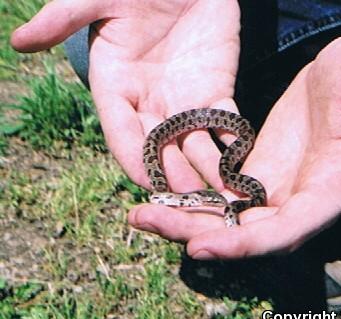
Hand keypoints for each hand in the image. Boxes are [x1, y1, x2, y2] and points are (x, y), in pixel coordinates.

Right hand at [11, 0, 240, 190]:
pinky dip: (231, 145)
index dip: (134, 158)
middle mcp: (149, 103)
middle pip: (159, 149)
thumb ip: (64, 18)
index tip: (149, 183)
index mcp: (116, 88)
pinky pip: (223, 124)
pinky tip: (240, 164)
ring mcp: (184, 102)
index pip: (122, 133)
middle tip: (192, 199)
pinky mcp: (215, 93)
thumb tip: (19, 43)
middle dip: (174, 175)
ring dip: (205, 170)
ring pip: (193, 145)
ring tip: (220, 193)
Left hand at [129, 34, 340, 257]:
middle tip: (144, 220)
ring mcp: (277, 190)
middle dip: (197, 234)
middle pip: (248, 234)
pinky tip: (161, 193)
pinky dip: (195, 201)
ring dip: (186, 220)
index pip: (288, 230)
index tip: (201, 247)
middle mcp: (301, 201)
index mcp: (332, 190)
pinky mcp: (259, 173)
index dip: (247, 244)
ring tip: (140, 212)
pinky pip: (224, 197)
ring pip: (230, 221)